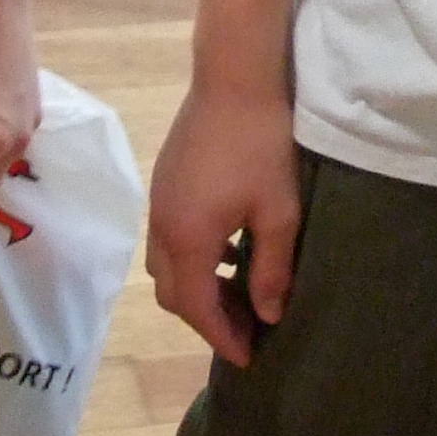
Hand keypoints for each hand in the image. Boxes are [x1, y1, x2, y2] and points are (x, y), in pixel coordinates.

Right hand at [144, 77, 295, 364]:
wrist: (233, 77)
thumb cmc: (262, 144)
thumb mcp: (279, 212)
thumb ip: (272, 269)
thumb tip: (268, 315)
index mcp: (187, 239)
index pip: (197, 308)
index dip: (222, 338)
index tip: (249, 358)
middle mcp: (161, 226)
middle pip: (173, 293)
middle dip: (207, 319)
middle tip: (247, 329)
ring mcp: (157, 202)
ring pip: (166, 266)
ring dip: (197, 289)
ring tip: (239, 294)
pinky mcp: (164, 182)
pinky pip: (169, 239)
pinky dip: (193, 260)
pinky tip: (229, 251)